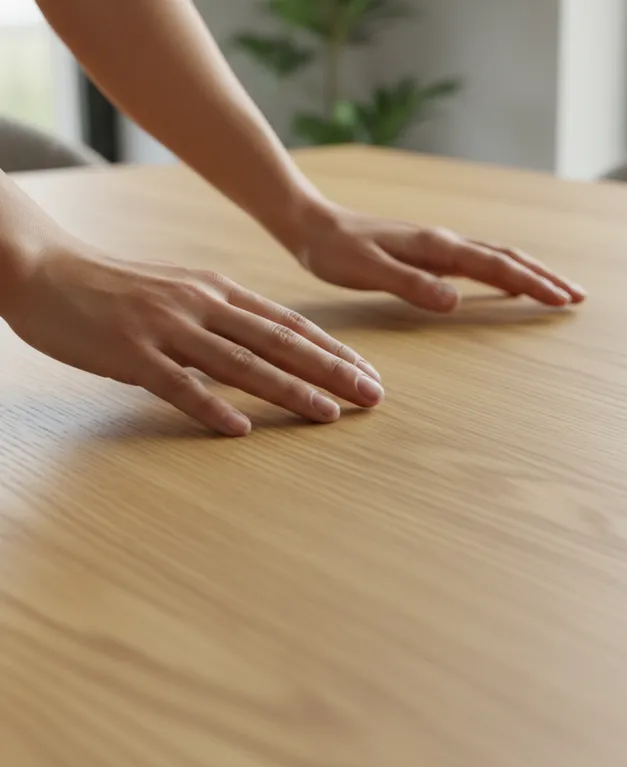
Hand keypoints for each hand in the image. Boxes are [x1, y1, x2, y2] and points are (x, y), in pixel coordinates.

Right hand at [5, 244, 383, 435]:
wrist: (44, 269)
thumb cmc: (117, 287)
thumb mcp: (182, 291)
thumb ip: (224, 315)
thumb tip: (267, 345)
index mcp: (218, 291)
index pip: (289, 323)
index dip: (332, 350)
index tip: (368, 372)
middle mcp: (203, 305)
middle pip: (279, 343)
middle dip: (331, 371)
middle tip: (372, 396)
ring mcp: (168, 328)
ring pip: (241, 364)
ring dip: (290, 391)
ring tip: (330, 415)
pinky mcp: (131, 353)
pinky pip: (177, 386)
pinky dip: (210, 407)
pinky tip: (241, 429)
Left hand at [295, 201, 585, 311]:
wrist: (312, 224)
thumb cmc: (335, 251)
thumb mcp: (368, 271)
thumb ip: (411, 285)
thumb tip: (454, 301)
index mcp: (436, 247)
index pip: (496, 267)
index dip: (532, 284)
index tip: (563, 300)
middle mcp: (444, 242)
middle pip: (506, 258)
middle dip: (544, 278)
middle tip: (576, 297)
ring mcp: (437, 245)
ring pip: (495, 257)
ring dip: (528, 273)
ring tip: (554, 290)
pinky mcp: (427, 251)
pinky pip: (476, 261)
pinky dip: (501, 272)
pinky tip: (503, 282)